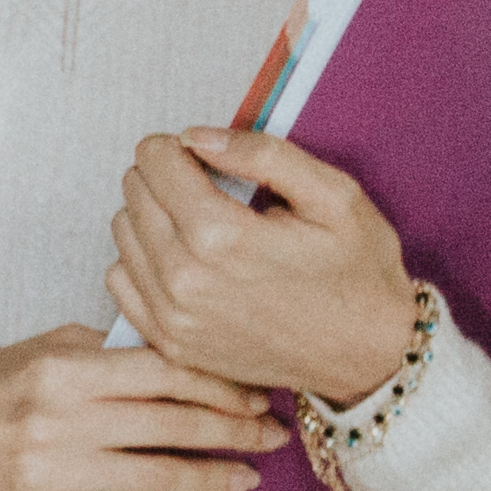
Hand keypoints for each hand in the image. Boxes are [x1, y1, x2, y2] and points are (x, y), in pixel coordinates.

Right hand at [0, 326, 285, 490]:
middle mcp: (62, 422)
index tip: (254, 394)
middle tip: (271, 434)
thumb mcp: (51, 348)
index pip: (163, 374)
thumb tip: (190, 361)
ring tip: (247, 474)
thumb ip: (114, 352)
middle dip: (233, 431)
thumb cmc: (0, 387)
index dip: (218, 385)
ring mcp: (56, 472)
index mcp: (66, 372)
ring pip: (159, 476)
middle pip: (171, 425)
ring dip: (213, 475)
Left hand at [109, 127, 420, 405]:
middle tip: (206, 186)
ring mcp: (173, 318)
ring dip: (151, 217)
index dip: (176, 147)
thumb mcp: (332, 196)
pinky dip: (143, 261)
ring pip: (123, 235)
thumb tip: (197, 136)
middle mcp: (185, 281)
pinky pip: (121, 281)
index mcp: (223, 237)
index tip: (202, 155)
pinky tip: (184, 259)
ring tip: (199, 223)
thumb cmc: (358, 273)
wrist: (369, 354)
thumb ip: (263, 155)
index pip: (154, 161)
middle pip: (134, 194)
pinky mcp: (170, 344)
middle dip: (164, 177)